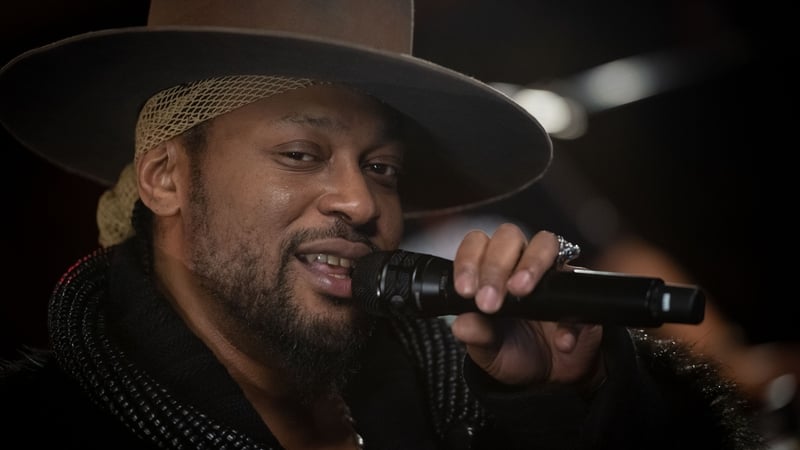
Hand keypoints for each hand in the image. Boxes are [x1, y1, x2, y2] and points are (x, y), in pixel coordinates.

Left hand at [449, 227, 604, 387]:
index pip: (476, 245)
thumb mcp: (490, 351)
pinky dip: (570, 318)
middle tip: (490, 301)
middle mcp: (520, 263)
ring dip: (531, 264)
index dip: (468, 261)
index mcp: (491, 270)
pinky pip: (579, 291)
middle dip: (495, 266)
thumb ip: (477, 336)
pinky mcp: (581, 293)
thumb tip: (460, 325)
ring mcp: (553, 273)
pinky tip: (562, 341)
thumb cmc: (516, 351)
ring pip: (545, 243)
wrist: (552, 373)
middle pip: (508, 236)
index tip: (465, 290)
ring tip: (521, 292)